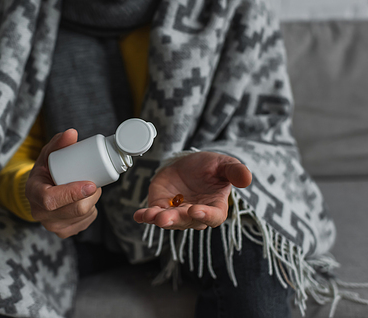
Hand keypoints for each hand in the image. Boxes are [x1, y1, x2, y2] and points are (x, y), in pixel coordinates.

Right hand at [25, 129, 100, 237]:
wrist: (39, 194)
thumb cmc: (44, 172)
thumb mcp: (47, 156)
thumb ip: (58, 144)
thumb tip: (72, 133)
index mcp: (34, 194)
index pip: (52, 199)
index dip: (73, 193)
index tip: (91, 184)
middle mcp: (42, 215)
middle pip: (75, 209)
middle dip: (91, 195)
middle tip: (95, 181)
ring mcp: (54, 226)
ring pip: (84, 215)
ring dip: (93, 201)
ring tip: (89, 188)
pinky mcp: (65, 232)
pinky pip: (86, 221)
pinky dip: (91, 210)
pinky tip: (86, 201)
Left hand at [133, 152, 251, 230]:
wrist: (189, 163)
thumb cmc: (211, 167)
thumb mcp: (224, 164)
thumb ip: (235, 172)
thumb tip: (247, 179)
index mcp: (214, 207)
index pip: (212, 217)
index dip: (205, 215)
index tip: (195, 210)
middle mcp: (195, 214)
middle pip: (186, 221)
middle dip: (175, 219)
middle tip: (165, 218)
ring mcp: (176, 213)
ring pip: (168, 220)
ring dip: (158, 219)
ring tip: (150, 216)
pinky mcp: (160, 207)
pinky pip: (152, 214)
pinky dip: (145, 216)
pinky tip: (138, 215)